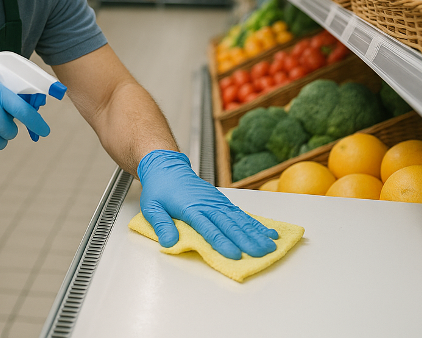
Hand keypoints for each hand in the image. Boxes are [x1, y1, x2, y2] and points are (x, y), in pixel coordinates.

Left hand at [137, 150, 277, 259]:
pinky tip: (268, 232)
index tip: (234, 255)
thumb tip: (168, 243)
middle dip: (246, 240)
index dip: (221, 242)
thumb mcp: (151, 207)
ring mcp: (217, 202)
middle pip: (229, 225)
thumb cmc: (159, 189)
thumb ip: (161, 225)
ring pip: (239, 219)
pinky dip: (256, 223)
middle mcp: (207, 205)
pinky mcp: (222, 202)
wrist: (166, 167)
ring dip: (255, 233)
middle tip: (261, 253)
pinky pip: (241, 214)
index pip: (208, 228)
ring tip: (270, 246)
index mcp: (190, 208)